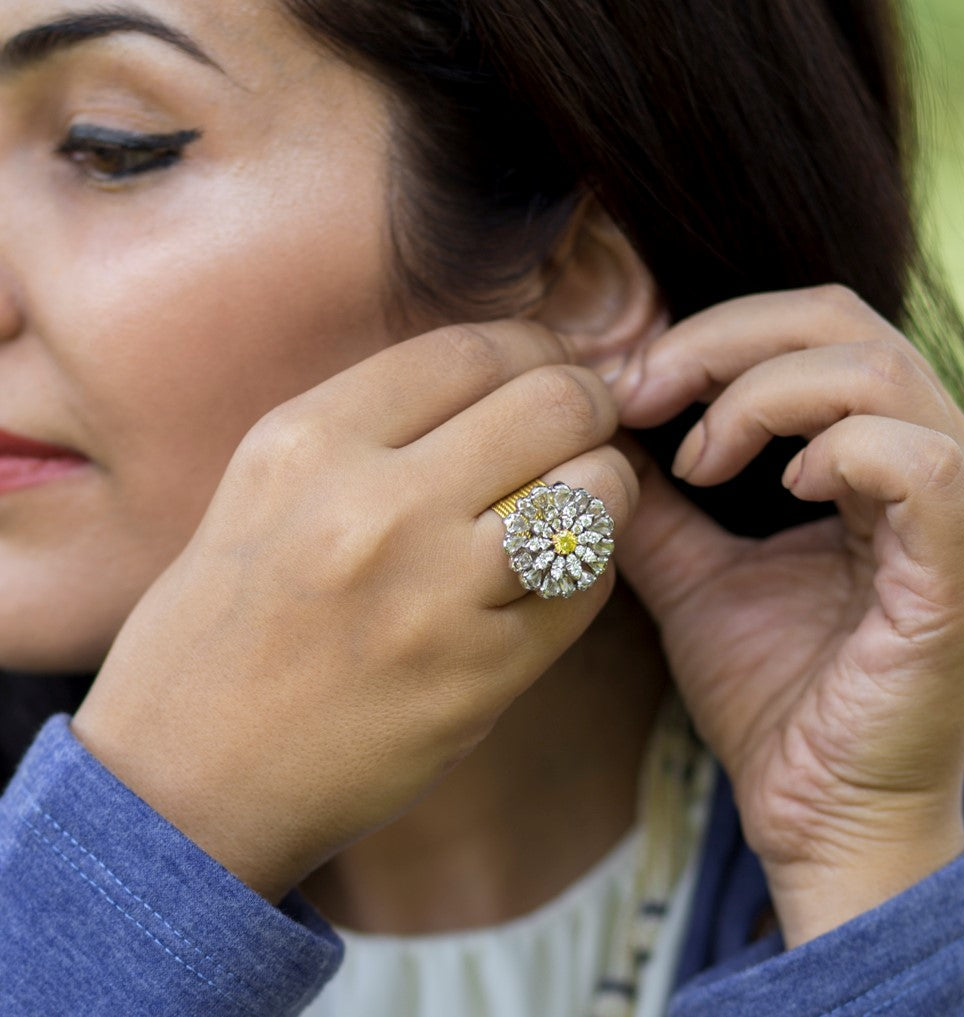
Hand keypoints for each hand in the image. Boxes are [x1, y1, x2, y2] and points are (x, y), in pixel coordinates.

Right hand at [73, 321, 636, 901]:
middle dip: (589, 404)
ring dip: (604, 487)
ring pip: (595, 491)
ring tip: (575, 503)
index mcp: (308, 442)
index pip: (471, 349)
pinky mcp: (479, 677)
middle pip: (554, 403)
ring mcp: (433, 596)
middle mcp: (374, 507)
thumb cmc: (223, 626)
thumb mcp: (268, 488)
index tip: (546, 369)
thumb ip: (374, 426)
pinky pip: (586, 586)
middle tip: (583, 428)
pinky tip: (550, 575)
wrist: (186, 779)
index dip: (535, 348)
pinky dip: (586, 567)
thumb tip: (494, 384)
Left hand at [611, 285, 963, 944]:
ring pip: (873, 370)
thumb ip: (656, 504)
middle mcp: (935, 463)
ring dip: (757, 394)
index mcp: (880, 455)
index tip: (625, 385)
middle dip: (719, 343)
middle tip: (641, 393)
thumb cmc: (768, 694)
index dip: (708, 337)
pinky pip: (914, 461)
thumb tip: (596, 434)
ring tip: (697, 458)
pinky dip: (832, 449)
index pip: (811, 329)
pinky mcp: (958, 573)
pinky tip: (778, 488)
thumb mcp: (693, 574)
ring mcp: (961, 513)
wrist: (816, 811)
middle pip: (838, 321)